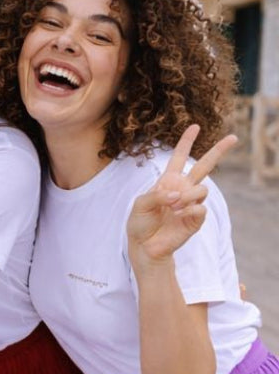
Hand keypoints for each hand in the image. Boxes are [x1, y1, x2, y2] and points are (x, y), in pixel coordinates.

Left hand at [127, 125, 236, 263]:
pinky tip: (178, 216)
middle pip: (204, 166)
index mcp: (168, 181)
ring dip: (188, 196)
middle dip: (219, 151)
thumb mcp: (140, 205)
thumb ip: (156, 195)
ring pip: (202, 190)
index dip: (186, 141)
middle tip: (233, 138)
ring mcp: (191, 204)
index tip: (195, 126)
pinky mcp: (196, 219)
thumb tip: (177, 195)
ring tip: (174, 206)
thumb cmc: (140, 224)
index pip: (179, 157)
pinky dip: (189, 211)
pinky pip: (201, 209)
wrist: (145, 246)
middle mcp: (182, 189)